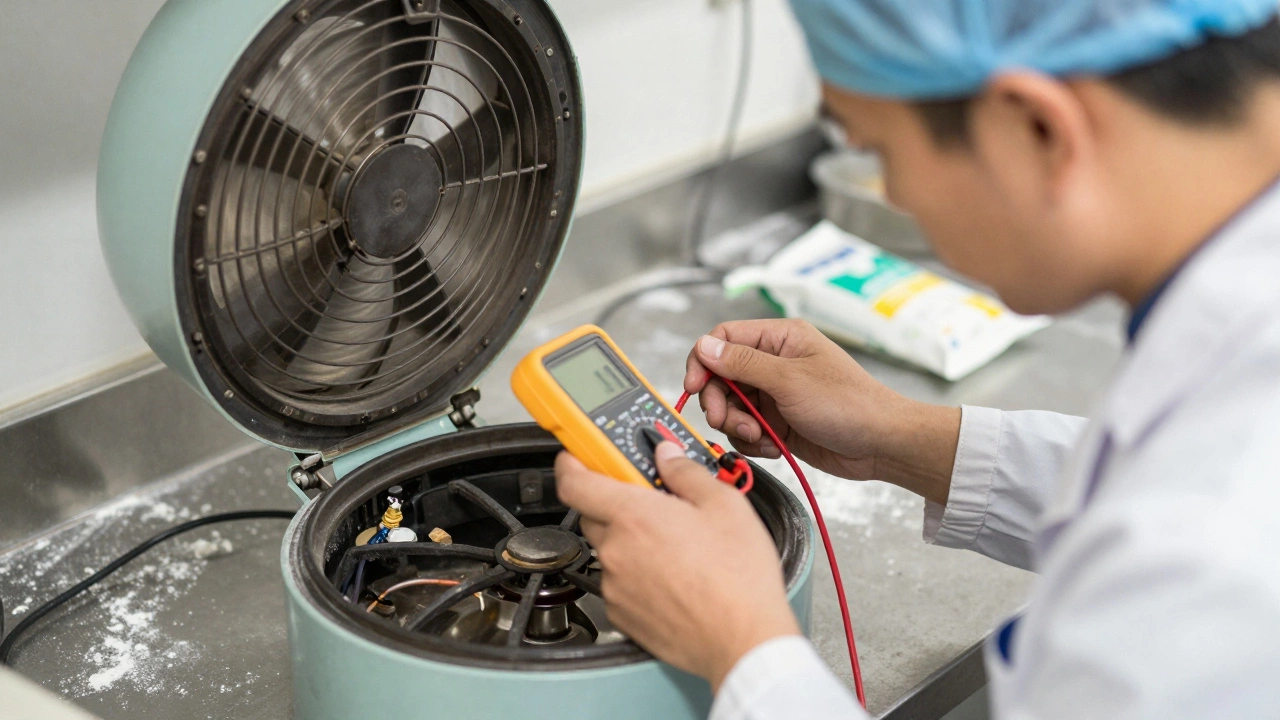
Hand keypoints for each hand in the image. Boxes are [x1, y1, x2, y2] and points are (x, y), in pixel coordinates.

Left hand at [555, 443, 799, 691]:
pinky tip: (671, 575)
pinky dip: (636, 574)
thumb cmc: (738, 579)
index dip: (571, 462)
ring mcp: (615, 587)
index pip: (574, 481)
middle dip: (616, 501)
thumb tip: (668, 456)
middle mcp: (616, 551)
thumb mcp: (725, 505)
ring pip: (609, 549)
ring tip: (674, 544)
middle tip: (652, 499)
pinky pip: (618, 583)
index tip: (579, 455)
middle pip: (592, 513)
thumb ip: (686, 472)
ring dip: (630, 540)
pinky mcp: (622, 615)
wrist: (743, 640)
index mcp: (634, 516)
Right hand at [685, 319, 959, 503]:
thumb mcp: (789, 380)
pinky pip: (746, 429)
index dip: (703, 361)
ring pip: (730, 406)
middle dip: (719, 401)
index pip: (724, 338)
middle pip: (721, 376)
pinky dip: (752, 440)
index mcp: (780, 339)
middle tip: (726, 420)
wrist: (881, 444)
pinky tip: (773, 446)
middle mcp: (775, 362)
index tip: (694, 387)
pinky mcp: (778, 421)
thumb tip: (704, 347)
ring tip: (759, 435)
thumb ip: (743, 363)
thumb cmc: (848, 404)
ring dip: (736, 424)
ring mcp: (776, 393)